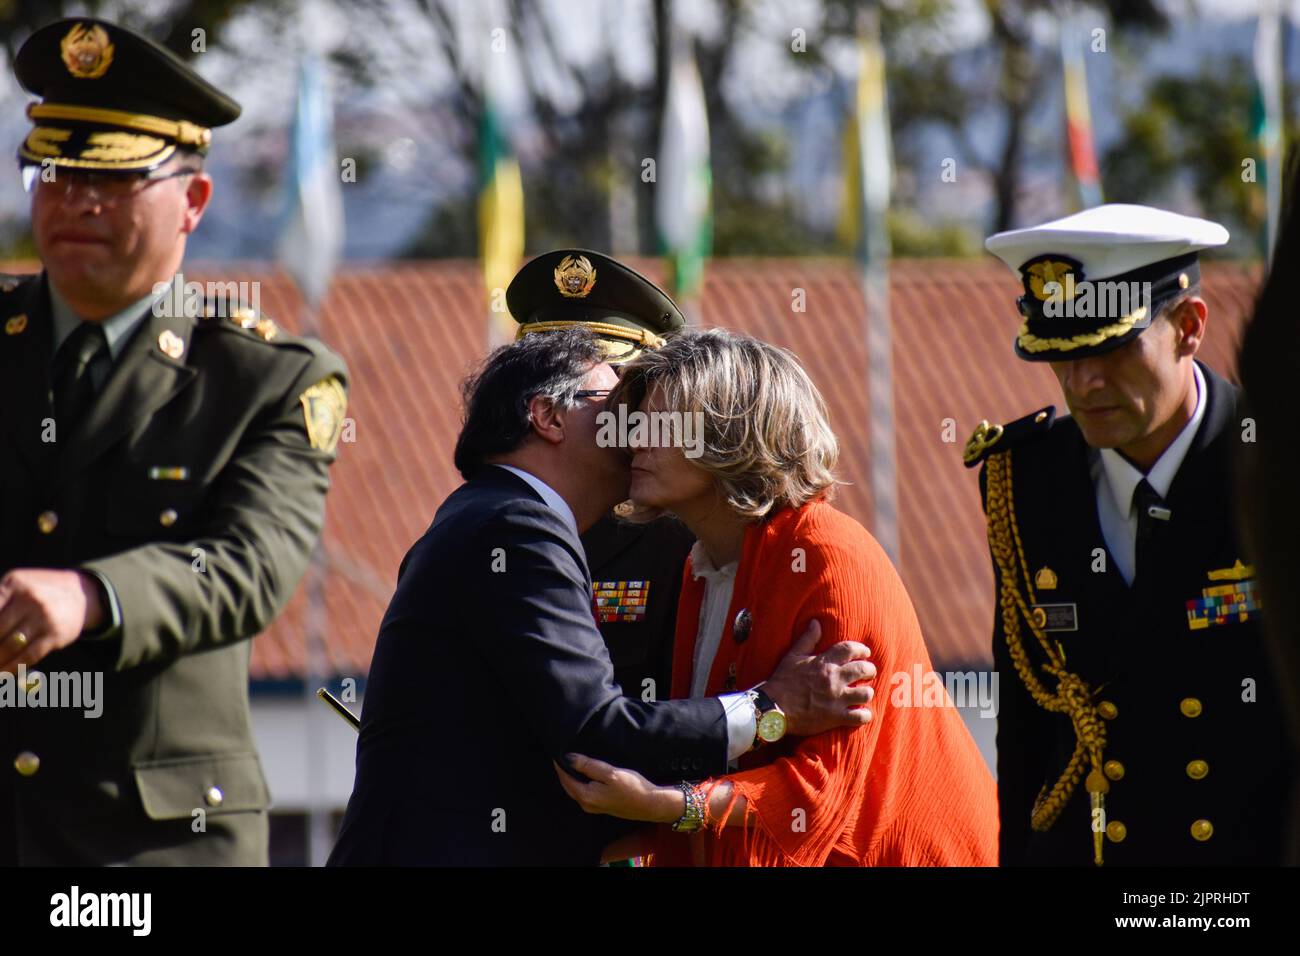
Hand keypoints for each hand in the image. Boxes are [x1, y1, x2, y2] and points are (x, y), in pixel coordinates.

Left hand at [0, 569, 104, 672]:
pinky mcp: (56, 635)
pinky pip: (28, 656)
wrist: (81, 594)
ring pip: (9, 646)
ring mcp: (44, 617)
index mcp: (14, 584)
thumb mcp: (16, 585)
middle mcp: (30, 599)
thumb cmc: (38, 591)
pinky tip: (2, 674)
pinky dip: (11, 668)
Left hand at [554, 753, 683, 822]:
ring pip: (575, 789)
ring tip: (570, 761)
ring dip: (571, 776)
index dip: (560, 764)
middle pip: (567, 785)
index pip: (565, 778)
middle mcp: (585, 804)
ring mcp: (593, 807)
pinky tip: (583, 773)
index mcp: (585, 796)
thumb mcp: (610, 773)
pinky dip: (579, 782)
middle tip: (560, 754)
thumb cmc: (632, 787)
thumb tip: (568, 758)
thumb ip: (588, 766)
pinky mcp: (600, 806)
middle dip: (563, 771)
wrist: (649, 805)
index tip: (556, 751)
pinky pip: (582, 792)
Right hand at [762, 618, 875, 735]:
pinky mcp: (836, 717)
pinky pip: (860, 717)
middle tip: (869, 673)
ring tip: (863, 693)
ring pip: (866, 693)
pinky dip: (864, 715)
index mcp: (824, 663)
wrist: (773, 708)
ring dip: (867, 692)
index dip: (862, 649)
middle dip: (870, 670)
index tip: (865, 653)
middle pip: (863, 669)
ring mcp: (836, 699)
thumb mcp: (793, 656)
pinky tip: (862, 713)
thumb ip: (808, 639)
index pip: (850, 649)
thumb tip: (816, 622)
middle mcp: (833, 679)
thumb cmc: (782, 681)